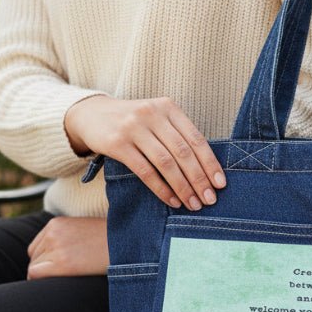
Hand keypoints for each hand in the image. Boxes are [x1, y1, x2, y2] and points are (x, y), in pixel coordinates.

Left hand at [27, 217, 108, 278]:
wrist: (131, 244)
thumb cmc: (112, 242)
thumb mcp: (85, 232)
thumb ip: (67, 239)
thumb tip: (57, 258)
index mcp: (57, 223)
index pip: (38, 246)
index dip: (46, 259)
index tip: (59, 269)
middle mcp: (53, 232)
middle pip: (34, 257)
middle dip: (45, 268)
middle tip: (65, 276)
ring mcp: (56, 246)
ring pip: (34, 267)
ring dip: (46, 275)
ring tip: (67, 279)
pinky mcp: (62, 263)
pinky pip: (35, 274)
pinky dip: (41, 281)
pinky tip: (57, 284)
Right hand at [64, 95, 226, 209]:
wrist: (91, 114)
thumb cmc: (133, 122)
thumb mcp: (156, 119)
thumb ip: (177, 136)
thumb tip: (206, 170)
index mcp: (168, 107)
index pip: (196, 138)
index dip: (210, 163)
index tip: (220, 184)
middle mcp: (152, 114)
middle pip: (183, 152)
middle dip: (199, 179)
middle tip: (209, 200)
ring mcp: (133, 128)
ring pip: (166, 163)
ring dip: (182, 187)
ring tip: (193, 204)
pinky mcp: (117, 143)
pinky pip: (145, 171)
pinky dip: (161, 188)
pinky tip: (172, 200)